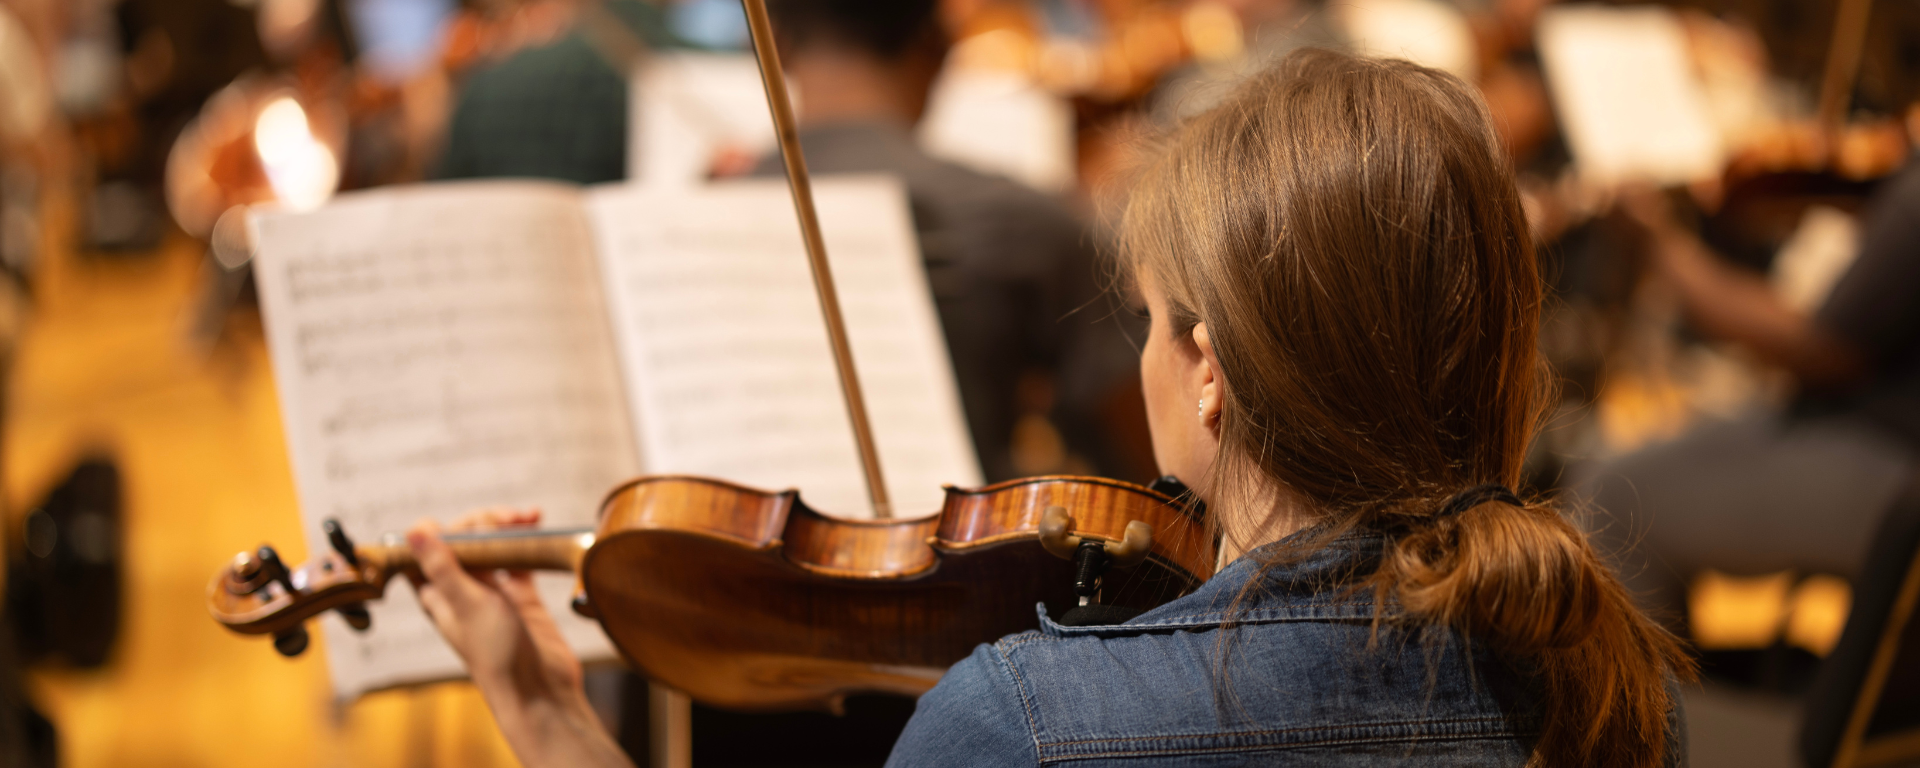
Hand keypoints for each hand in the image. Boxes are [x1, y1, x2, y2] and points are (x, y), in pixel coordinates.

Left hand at [408, 509, 633, 767]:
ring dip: (507, 527)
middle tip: (508, 520)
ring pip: (492, 546)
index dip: (438, 530)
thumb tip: (414, 531)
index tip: (461, 523)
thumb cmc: (497, 655)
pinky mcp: (520, 596)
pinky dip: (527, 542)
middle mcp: (462, 591)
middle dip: (483, 522)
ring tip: (529, 517)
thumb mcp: (467, 604)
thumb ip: (442, 567)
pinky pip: (519, 559)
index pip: (424, 551)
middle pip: (463, 541)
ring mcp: (492, 592)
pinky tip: (537, 530)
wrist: (540, 689)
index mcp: (437, 595)